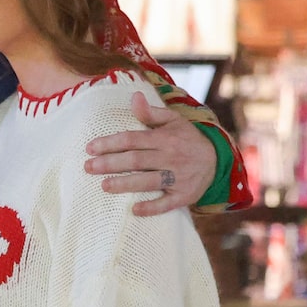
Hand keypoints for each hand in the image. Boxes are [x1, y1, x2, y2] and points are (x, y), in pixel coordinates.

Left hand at [85, 89, 216, 217]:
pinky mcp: (184, 196)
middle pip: (136, 160)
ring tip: (104, 186)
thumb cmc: (187, 139)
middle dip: (110, 164)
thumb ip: (151, 112)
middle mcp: (171, 157)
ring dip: (125, 184)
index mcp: (165, 138)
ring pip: (149, 181)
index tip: (90, 148)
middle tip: (88, 167)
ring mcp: (178, 178)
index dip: (110, 143)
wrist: (218, 161)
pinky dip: (151, 207)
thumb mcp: (174, 121)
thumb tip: (133, 96)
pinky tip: (134, 210)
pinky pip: (167, 203)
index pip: (132, 139)